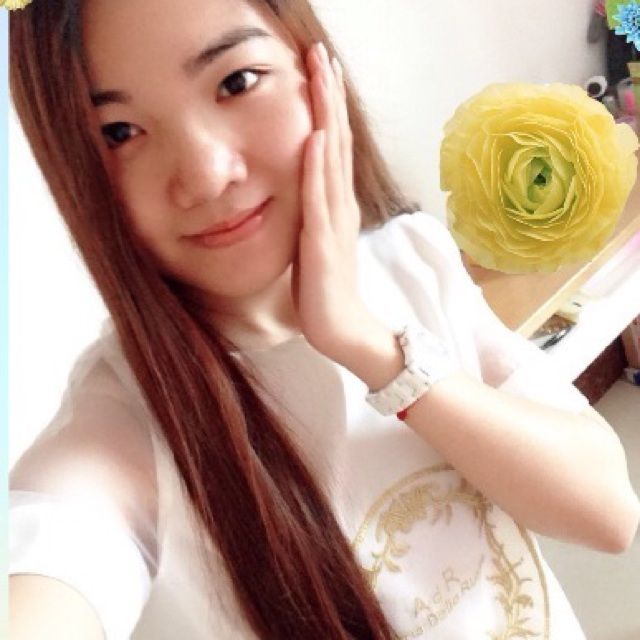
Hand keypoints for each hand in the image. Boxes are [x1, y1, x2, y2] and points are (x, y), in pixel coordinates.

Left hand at [292, 42, 370, 359]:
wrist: (342, 329)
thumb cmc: (325, 290)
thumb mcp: (316, 242)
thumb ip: (312, 214)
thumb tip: (300, 190)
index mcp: (336, 204)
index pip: (331, 145)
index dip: (326, 107)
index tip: (319, 71)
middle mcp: (340, 205)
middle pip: (335, 140)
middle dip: (328, 96)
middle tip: (322, 53)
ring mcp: (334, 221)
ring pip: (330, 158)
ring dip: (325, 116)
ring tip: (322, 76)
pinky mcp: (322, 242)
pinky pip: (319, 199)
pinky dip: (317, 167)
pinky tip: (313, 137)